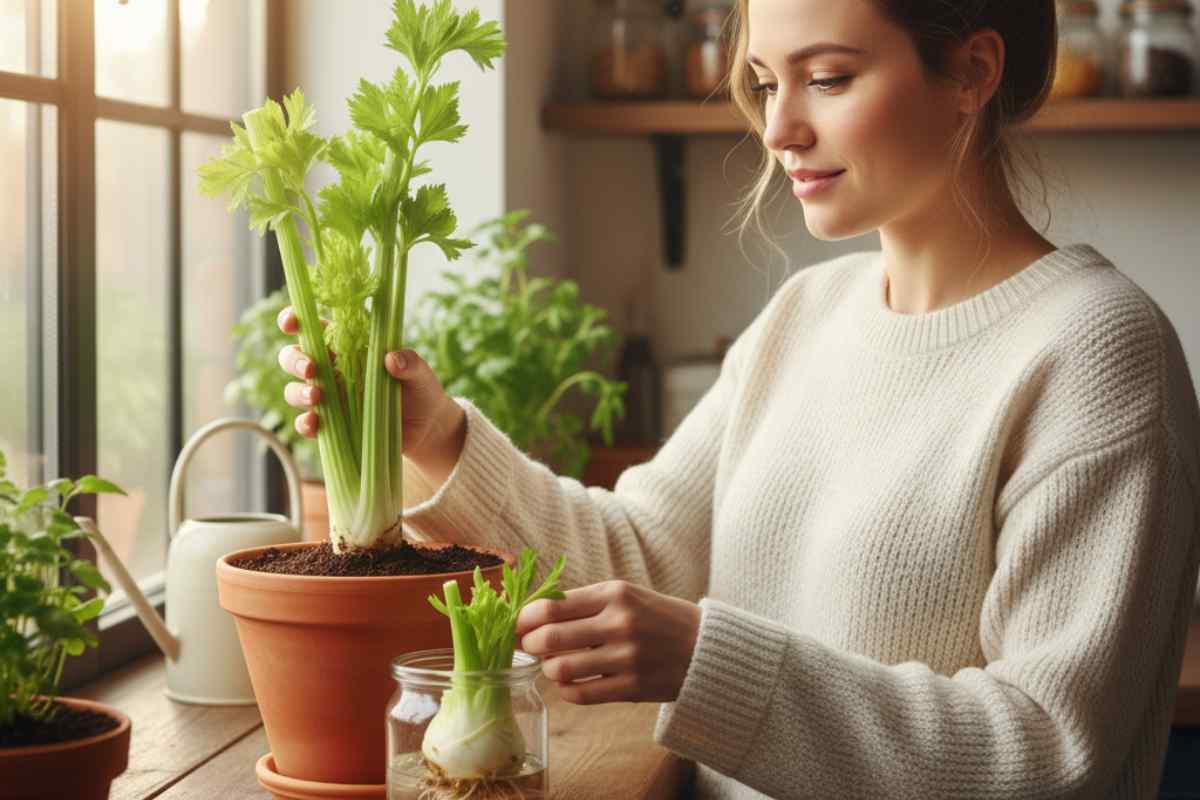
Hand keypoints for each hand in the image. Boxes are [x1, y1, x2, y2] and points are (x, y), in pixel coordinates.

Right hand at [276, 305, 465, 480]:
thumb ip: (410, 362)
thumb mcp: (421, 373)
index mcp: (348, 347)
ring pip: (293, 390)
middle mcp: (332, 370)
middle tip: (312, 368)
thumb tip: (393, 358)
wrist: (427, 428)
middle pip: (293, 357)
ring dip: (298, 391)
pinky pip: (307, 423)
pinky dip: (305, 423)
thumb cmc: (421, 391)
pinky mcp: (332, 426)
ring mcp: (329, 398)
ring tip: (317, 395)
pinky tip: (315, 423)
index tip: (292, 322)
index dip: (295, 321)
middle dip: (295, 360)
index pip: (313, 327)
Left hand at [515, 580, 700, 704]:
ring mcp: (627, 658)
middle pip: (548, 638)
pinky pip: (580, 695)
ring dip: (549, 669)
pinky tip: (573, 682)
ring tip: (555, 665)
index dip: (523, 618)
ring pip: (560, 670)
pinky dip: (567, 690)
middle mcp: (620, 623)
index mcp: (615, 593)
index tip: (517, 624)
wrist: (706, 648)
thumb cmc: (657, 618)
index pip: (551, 606)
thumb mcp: (626, 595)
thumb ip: (583, 603)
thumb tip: (531, 615)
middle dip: (528, 645)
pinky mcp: (632, 688)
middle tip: (528, 646)